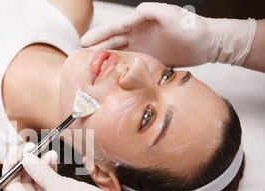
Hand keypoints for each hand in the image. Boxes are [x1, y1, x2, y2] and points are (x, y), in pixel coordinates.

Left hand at [3, 144, 183, 190]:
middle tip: (30, 148)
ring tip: (48, 153)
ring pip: (38, 183)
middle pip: (23, 184)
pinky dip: (51, 173)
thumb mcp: (60, 188)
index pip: (10, 187)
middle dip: (25, 165)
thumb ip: (40, 172)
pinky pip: (51, 186)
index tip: (16, 151)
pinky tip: (55, 162)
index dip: (10, 167)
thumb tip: (24, 159)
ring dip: (40, 167)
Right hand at [81, 2, 255, 66]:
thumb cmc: (191, 26)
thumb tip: (131, 14)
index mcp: (139, 23)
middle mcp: (138, 37)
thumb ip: (149, 11)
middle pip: (112, 43)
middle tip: (81, 59)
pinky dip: (119, 72)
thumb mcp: (170, 14)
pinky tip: (111, 79)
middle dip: (96, 49)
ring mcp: (143, 50)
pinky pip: (130, 67)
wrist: (209, 43)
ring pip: (119, 56)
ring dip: (105, 61)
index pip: (114, 29)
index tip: (83, 43)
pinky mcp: (149, 62)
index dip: (98, 36)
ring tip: (91, 70)